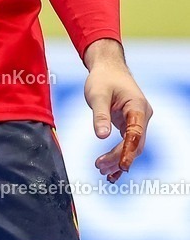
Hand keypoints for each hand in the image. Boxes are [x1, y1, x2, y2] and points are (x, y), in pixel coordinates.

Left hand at [83, 39, 152, 181]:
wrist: (108, 68)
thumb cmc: (103, 78)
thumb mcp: (97, 95)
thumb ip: (100, 115)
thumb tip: (101, 136)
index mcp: (137, 107)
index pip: (135, 134)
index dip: (128, 151)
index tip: (121, 166)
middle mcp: (141, 115)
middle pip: (134, 144)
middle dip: (119, 158)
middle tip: (100, 167)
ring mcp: (137, 120)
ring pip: (132, 146)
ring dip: (119, 159)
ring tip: (103, 172)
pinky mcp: (130, 123)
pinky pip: (128, 143)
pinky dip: (120, 155)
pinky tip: (112, 171)